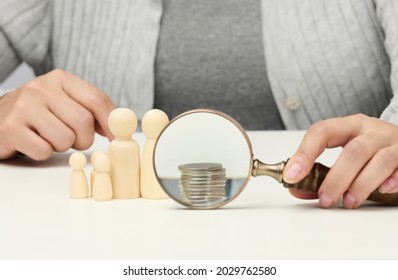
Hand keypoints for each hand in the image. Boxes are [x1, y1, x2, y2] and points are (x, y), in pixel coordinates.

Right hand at [0, 69, 115, 159]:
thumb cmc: (38, 113)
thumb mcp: (64, 101)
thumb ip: (91, 109)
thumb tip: (119, 125)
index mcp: (60, 79)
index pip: (97, 99)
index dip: (111, 122)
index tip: (115, 138)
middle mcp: (41, 87)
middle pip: (84, 122)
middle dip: (83, 139)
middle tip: (72, 139)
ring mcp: (23, 107)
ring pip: (66, 139)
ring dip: (62, 147)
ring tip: (48, 137)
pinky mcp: (10, 128)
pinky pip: (44, 151)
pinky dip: (43, 153)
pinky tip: (33, 142)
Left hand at [283, 114, 397, 208]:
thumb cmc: (370, 150)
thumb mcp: (343, 154)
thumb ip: (320, 173)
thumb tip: (296, 189)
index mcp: (349, 125)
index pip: (322, 131)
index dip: (305, 153)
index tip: (292, 175)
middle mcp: (372, 130)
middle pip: (353, 151)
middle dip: (336, 178)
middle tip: (325, 198)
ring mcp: (395, 142)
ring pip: (380, 160)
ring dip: (361, 185)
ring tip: (349, 202)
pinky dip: (393, 181)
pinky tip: (383, 190)